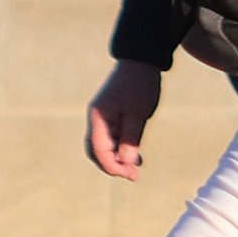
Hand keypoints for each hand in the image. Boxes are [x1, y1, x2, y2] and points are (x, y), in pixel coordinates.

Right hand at [86, 60, 162, 179]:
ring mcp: (103, 118)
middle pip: (96, 151)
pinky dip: (122, 150)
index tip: (130, 175)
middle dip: (112, 166)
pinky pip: (113, 139)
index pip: (99, 150)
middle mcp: (97, 119)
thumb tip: (125, 162)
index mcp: (98, 117)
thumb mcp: (138, 113)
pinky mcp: (112, 117)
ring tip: (136, 169)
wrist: (141, 61)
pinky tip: (136, 157)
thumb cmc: (139, 85)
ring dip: (118, 159)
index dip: (113, 166)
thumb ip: (131, 139)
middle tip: (132, 175)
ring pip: (105, 147)